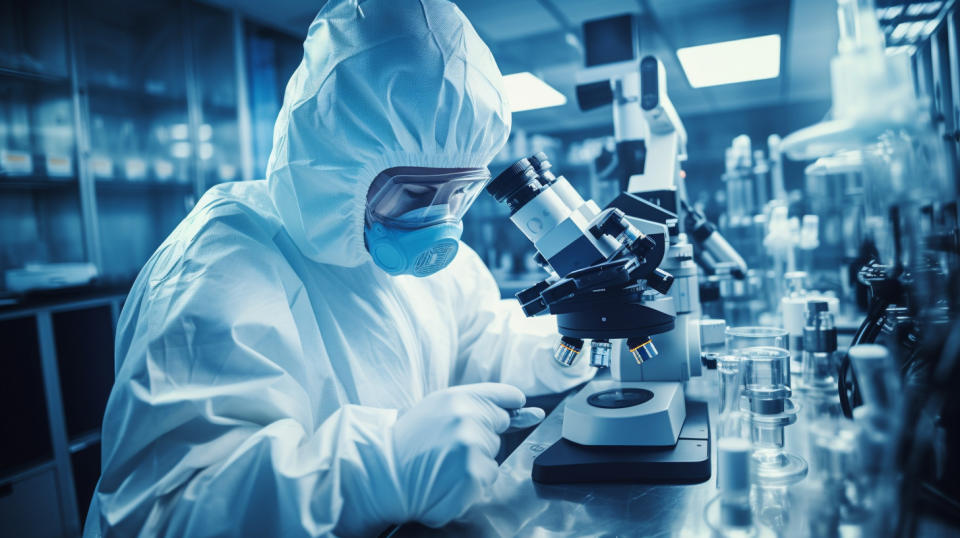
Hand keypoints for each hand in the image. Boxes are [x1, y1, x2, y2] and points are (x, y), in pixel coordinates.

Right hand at [391, 383, 538, 526]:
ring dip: (477, 460)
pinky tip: (449, 478)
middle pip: (499, 427)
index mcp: (458, 398)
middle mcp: (468, 419)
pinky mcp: (473, 475)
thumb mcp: (439, 408)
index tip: (516, 408)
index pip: (503, 396)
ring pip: (494, 454)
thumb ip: (481, 403)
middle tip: (450, 444)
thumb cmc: (412, 440)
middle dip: (483, 435)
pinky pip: (489, 477)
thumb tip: (528, 409)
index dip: (511, 404)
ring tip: (445, 462)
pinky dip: (473, 481)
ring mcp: (471, 448)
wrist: (384, 473)